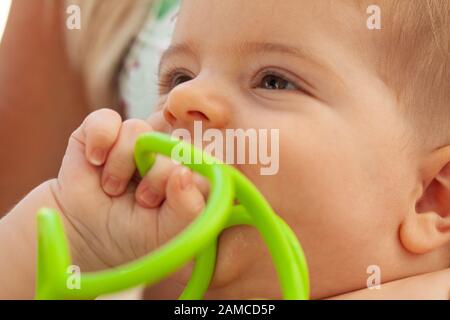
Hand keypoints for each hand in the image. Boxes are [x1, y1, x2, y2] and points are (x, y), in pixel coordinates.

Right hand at [51, 109, 208, 270]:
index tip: (169, 202)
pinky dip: (99, 141)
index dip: (185, 176)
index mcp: (186, 171)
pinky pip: (105, 120)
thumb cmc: (135, 235)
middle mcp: (163, 151)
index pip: (200, 159)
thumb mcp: (168, 231)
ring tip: (113, 189)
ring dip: (121, 165)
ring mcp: (134, 140)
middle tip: (143, 201)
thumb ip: (188, 208)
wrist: (86, 235)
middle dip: (155, 177)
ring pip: (137, 130)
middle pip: (171, 143)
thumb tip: (183, 172)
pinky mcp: (102, 131)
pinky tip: (95, 162)